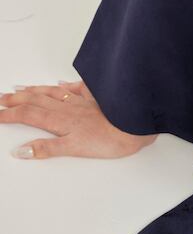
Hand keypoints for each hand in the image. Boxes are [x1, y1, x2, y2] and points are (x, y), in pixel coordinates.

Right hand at [0, 79, 157, 159]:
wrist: (138, 124)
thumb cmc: (111, 139)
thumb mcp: (74, 149)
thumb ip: (47, 149)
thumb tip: (21, 150)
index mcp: (61, 119)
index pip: (29, 114)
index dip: (10, 114)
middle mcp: (69, 107)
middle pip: (37, 100)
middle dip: (17, 99)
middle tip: (1, 98)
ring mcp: (83, 101)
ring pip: (53, 93)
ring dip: (35, 90)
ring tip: (21, 88)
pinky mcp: (98, 98)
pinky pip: (78, 88)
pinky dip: (67, 86)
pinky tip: (62, 84)